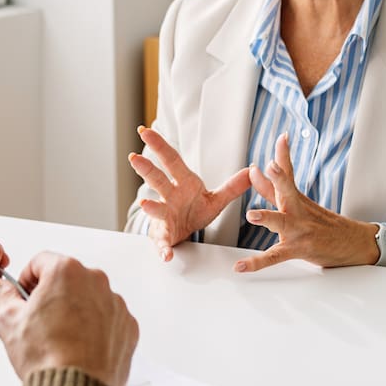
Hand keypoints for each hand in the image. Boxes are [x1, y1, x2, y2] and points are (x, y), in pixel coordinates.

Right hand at [0, 252, 138, 385]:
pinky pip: (108, 319)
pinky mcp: (127, 327)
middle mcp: (96, 282)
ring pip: (90, 299)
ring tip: (60, 339)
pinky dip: (96, 329)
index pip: (41, 261)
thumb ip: (4, 296)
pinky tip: (80, 347)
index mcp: (66, 272)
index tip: (24, 294)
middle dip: (53, 295)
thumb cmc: (47, 357)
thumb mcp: (9, 321)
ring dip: (76, 311)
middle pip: (68, 279)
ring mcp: (115, 304)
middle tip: (39, 320)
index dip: (27, 279)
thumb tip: (3, 289)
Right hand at [128, 125, 250, 260]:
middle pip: (157, 180)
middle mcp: (169, 196)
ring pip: (156, 209)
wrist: (184, 233)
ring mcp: (164, 216)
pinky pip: (163, 242)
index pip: (171, 161)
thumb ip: (232, 187)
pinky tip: (166, 253)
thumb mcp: (216, 199)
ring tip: (144, 205)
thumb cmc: (194, 210)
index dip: (159, 146)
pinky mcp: (164, 235)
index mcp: (182, 183)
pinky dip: (163, 247)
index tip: (145, 131)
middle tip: (134, 157)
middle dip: (146, 169)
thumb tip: (251, 171)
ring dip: (150, 208)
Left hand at [235, 134, 377, 272]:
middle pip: (287, 191)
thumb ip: (272, 188)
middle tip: (271, 166)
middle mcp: (298, 210)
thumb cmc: (323, 223)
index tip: (282, 138)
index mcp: (297, 198)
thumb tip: (255, 170)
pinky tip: (240, 266)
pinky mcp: (297, 249)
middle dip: (279, 178)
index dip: (284, 155)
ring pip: (281, 222)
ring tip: (251, 215)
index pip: (289, 173)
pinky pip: (274, 257)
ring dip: (267, 217)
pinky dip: (256, 262)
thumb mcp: (299, 202)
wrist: (353, 244)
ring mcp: (298, 230)